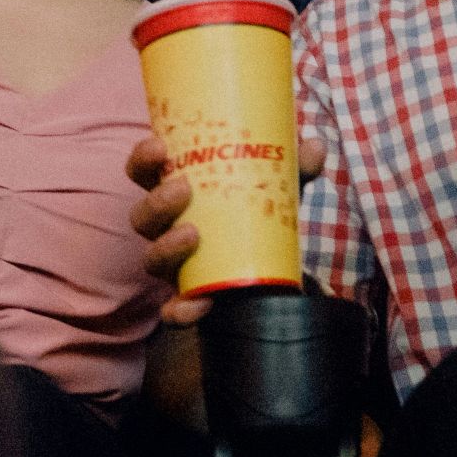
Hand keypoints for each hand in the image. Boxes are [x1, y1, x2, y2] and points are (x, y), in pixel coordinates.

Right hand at [128, 134, 327, 326]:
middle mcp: (167, 228)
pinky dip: (181, 310)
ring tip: (192, 235)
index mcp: (176, 191)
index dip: (143, 159)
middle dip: (156, 202)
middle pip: (142, 217)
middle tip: (182, 188)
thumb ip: (295, 166)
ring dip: (166, 247)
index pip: (144, 172)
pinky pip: (174, 310)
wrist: (272, 262)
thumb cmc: (259, 209)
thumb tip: (314, 145)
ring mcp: (175, 264)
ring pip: (152, 259)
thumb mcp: (277, 185)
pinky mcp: (189, 297)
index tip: (159, 146)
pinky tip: (200, 303)